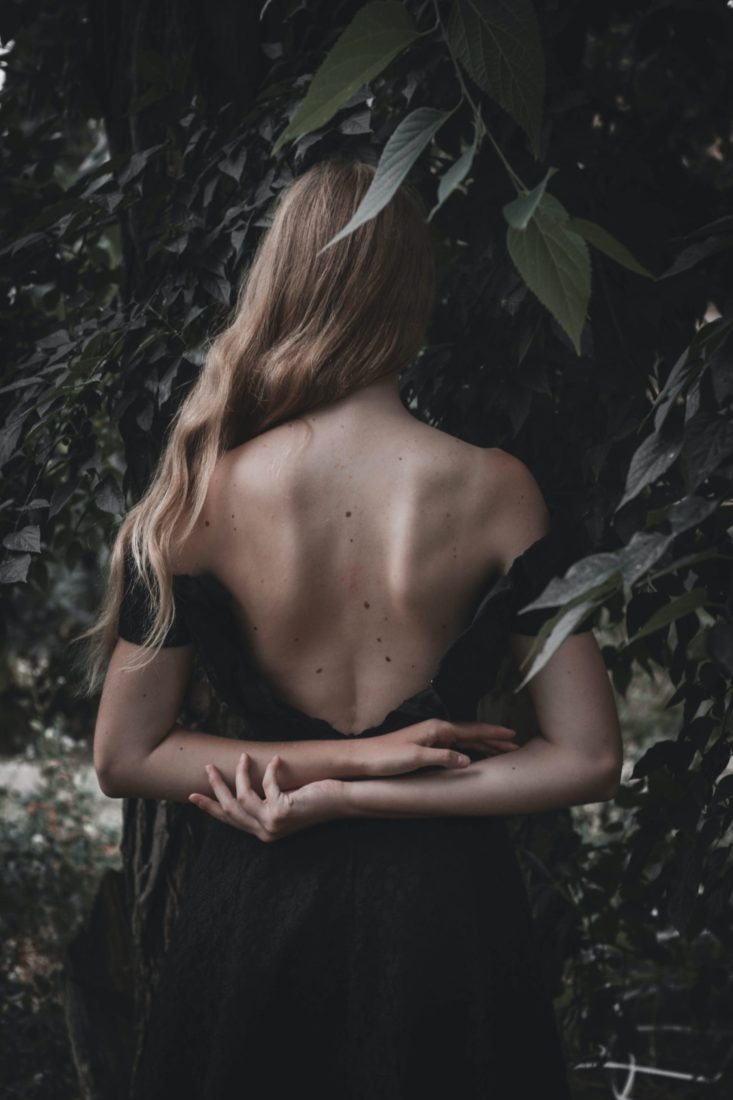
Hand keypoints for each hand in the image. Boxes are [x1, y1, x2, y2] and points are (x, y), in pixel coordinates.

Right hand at [188, 752, 344, 841]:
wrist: (338, 803)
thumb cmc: (313, 800)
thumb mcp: (283, 803)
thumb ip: (264, 801)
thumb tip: (242, 782)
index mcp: (263, 832)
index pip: (230, 820)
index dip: (210, 807)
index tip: (193, 797)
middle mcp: (265, 832)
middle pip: (230, 808)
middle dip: (217, 787)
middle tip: (208, 768)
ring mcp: (273, 824)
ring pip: (244, 796)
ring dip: (241, 774)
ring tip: (243, 757)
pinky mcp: (282, 811)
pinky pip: (267, 785)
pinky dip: (270, 770)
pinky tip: (276, 761)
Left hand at [358, 718, 519, 777]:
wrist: (362, 758)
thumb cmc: (385, 757)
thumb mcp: (416, 758)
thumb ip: (443, 757)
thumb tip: (468, 760)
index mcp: (437, 729)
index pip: (472, 731)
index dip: (493, 734)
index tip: (512, 734)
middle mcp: (436, 730)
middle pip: (471, 734)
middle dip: (493, 739)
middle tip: (514, 745)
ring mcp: (430, 738)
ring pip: (464, 741)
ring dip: (482, 745)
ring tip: (500, 751)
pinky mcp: (425, 747)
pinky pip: (454, 747)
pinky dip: (468, 751)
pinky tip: (472, 756)